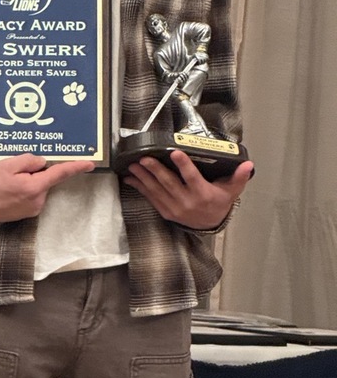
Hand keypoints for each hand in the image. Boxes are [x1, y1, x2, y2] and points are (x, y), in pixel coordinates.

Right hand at [0, 153, 94, 222]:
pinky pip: (30, 196)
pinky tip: (6, 188)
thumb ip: (30, 161)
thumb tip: (42, 163)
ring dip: (27, 181)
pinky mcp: (25, 214)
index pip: (60, 174)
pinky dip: (23, 190)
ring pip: (37, 188)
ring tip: (5, 180)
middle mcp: (37, 201)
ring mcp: (31, 210)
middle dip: (34, 172)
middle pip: (44, 180)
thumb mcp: (8, 164)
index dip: (76, 167)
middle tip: (13, 169)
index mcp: (35, 187)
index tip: (90, 164)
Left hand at [123, 150, 253, 229]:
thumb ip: (239, 177)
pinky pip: (151, 198)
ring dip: (143, 177)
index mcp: (203, 194)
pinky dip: (140, 187)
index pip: (192, 178)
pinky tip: (131, 178)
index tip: (175, 152)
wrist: (209, 224)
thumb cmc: (219, 203)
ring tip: (133, 165)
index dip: (183, 165)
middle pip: (169, 183)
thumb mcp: (231, 191)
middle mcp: (187, 202)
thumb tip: (248, 164)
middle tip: (144, 157)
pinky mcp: (165, 211)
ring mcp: (174, 208)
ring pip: (156, 190)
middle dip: (155, 169)